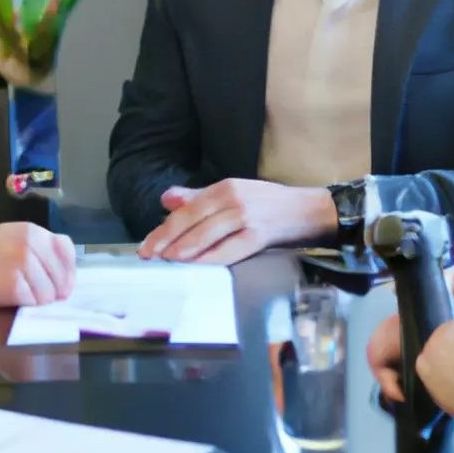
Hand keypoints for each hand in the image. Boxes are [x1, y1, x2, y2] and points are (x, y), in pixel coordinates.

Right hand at [0, 223, 76, 307]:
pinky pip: (33, 303)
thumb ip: (37, 246)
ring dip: (38, 300)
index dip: (68, 271)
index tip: (63, 283)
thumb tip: (60, 270)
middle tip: (39, 295)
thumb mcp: (12, 234)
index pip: (67, 252)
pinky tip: (11, 298)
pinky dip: (25, 305)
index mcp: (34, 232)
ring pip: (49, 294)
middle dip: (54, 290)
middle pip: (61, 278)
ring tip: (20, 294)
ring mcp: (24, 266)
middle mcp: (33, 246)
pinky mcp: (14, 286)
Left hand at [137, 179, 336, 264]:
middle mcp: (233, 199)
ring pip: (207, 234)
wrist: (307, 210)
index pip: (186, 209)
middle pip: (192, 221)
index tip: (147, 245)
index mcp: (223, 187)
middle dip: (167, 240)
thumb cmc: (267, 204)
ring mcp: (246, 217)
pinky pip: (229, 249)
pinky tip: (196, 265)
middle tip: (150, 255)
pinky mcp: (259, 235)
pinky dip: (211, 258)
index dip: (164, 228)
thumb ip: (197, 197)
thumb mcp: (232, 192)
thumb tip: (167, 200)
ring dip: (185, 249)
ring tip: (168, 260)